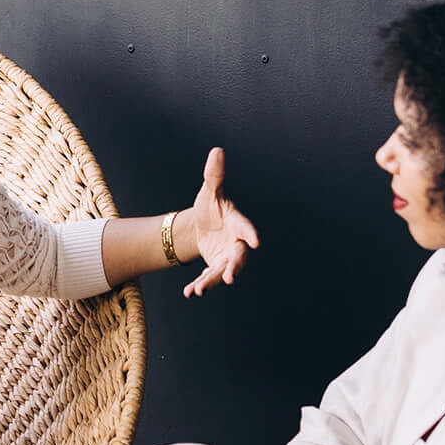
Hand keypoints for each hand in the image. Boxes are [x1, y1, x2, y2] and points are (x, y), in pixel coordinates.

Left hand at [185, 147, 258, 297]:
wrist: (203, 223)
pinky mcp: (216, 267)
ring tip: (199, 290)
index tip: (255, 242)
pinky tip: (189, 293)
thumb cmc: (212, 205)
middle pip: (238, 258)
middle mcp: (236, 244)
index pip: (245, 229)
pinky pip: (209, 278)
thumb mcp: (210, 190)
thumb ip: (214, 175)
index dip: (250, 234)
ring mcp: (226, 258)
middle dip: (233, 268)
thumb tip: (217, 150)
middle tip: (229, 278)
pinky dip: (199, 285)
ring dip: (211, 282)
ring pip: (222, 271)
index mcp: (237, 223)